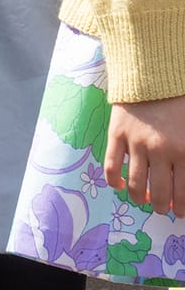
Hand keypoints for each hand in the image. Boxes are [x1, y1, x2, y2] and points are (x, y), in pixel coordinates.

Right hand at [106, 94, 184, 214]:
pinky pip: (112, 166)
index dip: (181, 207)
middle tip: (160, 208)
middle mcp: (160, 151)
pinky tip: (118, 185)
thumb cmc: (180, 104)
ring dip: (138, 198)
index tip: (179, 212)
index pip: (183, 191)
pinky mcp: (117, 135)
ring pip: (135, 183)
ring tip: (141, 199)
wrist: (153, 77)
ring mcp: (136, 144)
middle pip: (159, 192)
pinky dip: (114, 181)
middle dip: (160, 206)